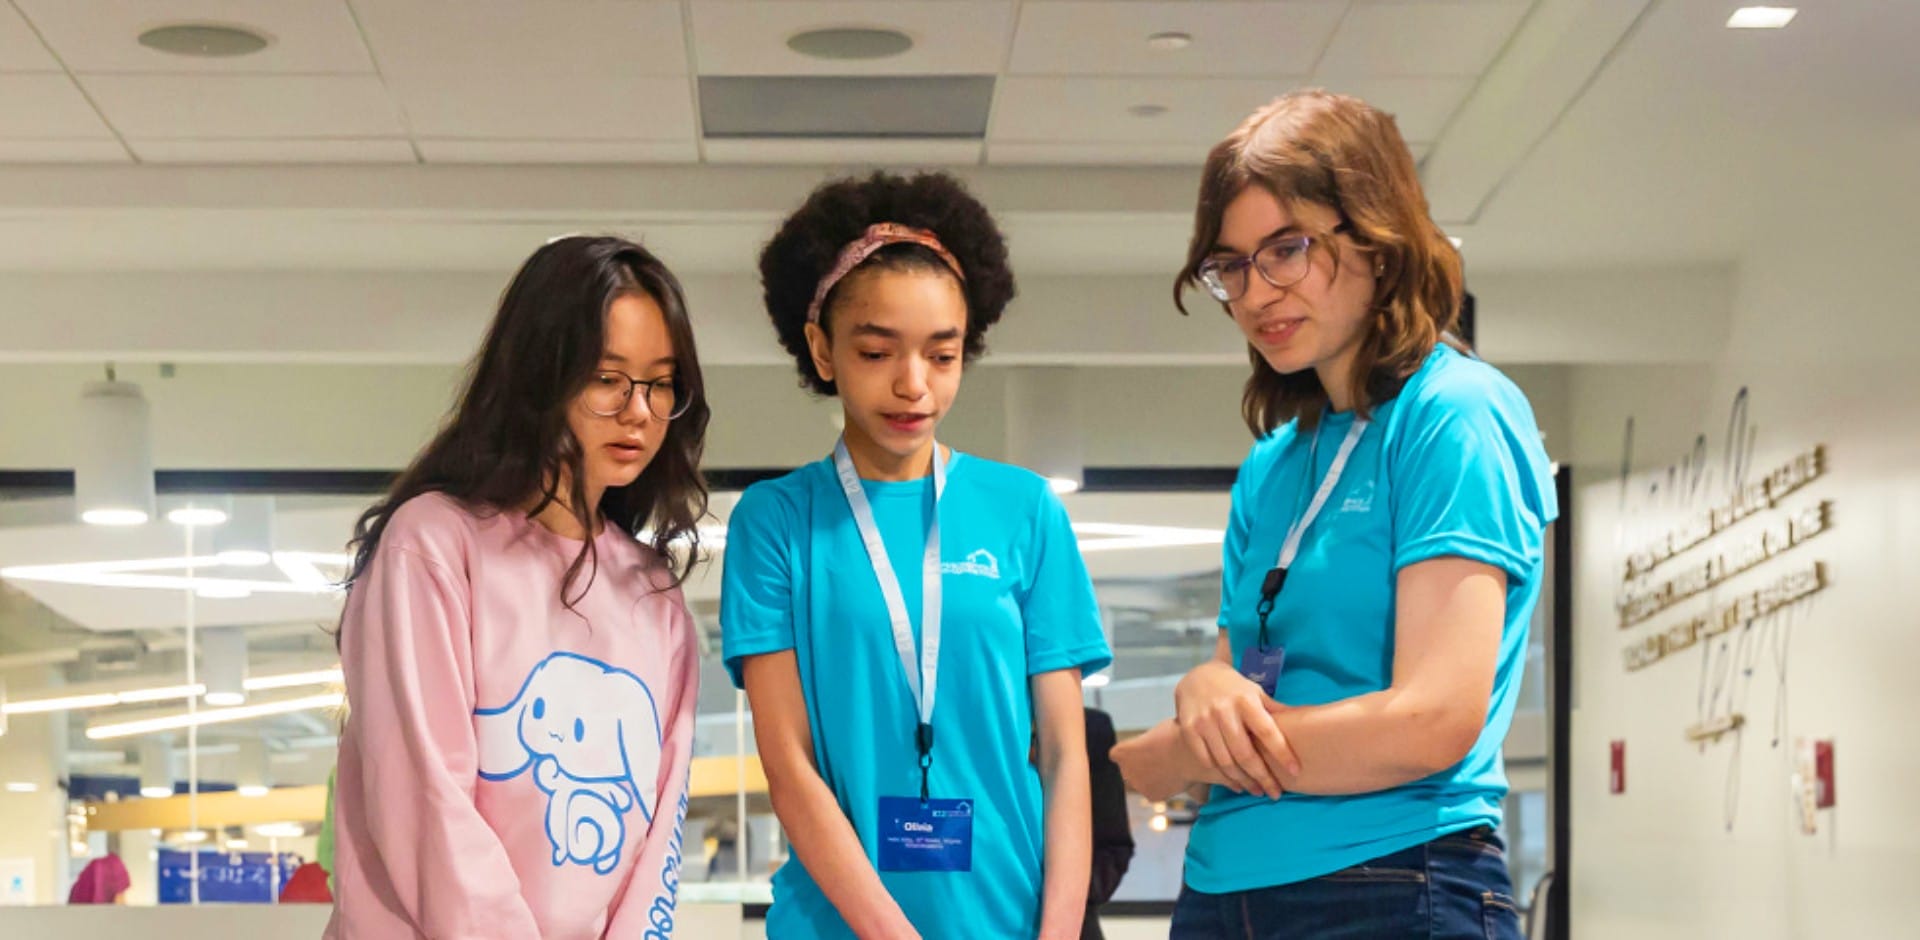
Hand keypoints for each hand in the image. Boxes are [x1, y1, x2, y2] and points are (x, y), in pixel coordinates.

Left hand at [1111, 727, 1195, 801]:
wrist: (1194, 752)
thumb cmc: (1176, 735)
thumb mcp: (1154, 732)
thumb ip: (1144, 744)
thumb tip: (1147, 750)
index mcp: (1121, 752)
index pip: (1118, 754)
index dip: (1131, 751)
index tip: (1144, 747)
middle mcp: (1125, 771)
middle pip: (1128, 770)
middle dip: (1139, 766)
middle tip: (1159, 758)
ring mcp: (1138, 786)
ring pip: (1141, 782)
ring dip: (1150, 777)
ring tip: (1169, 766)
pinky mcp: (1152, 796)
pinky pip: (1154, 791)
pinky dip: (1162, 787)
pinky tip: (1173, 776)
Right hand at [1174, 661, 1299, 798]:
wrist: (1196, 677)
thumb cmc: (1234, 688)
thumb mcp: (1256, 693)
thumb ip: (1275, 710)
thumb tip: (1307, 724)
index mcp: (1245, 701)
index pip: (1267, 731)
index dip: (1282, 753)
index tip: (1295, 771)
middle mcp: (1224, 711)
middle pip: (1245, 753)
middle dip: (1262, 777)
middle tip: (1274, 793)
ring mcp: (1204, 721)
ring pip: (1226, 761)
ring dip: (1243, 781)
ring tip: (1256, 791)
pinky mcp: (1189, 730)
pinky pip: (1207, 760)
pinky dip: (1223, 776)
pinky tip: (1235, 783)